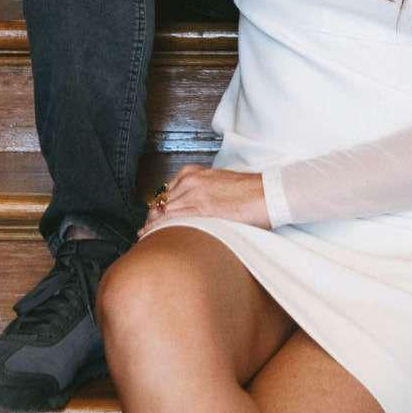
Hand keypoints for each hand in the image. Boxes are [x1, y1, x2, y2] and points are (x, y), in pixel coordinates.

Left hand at [141, 165, 269, 232]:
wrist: (267, 193)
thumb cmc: (248, 192)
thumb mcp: (218, 185)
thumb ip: (201, 192)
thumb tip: (191, 208)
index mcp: (193, 172)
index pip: (164, 192)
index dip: (155, 209)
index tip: (150, 220)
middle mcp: (190, 180)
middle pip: (160, 202)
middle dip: (150, 219)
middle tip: (144, 233)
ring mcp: (195, 194)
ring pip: (163, 212)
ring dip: (151, 226)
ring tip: (144, 240)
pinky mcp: (202, 209)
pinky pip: (173, 220)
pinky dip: (159, 230)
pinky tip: (152, 239)